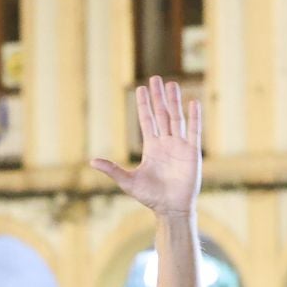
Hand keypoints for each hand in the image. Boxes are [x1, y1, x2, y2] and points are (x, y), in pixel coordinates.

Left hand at [91, 77, 202, 216]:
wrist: (171, 208)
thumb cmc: (150, 197)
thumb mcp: (128, 182)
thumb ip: (112, 170)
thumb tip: (91, 162)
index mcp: (151, 147)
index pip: (147, 120)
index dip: (144, 105)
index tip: (141, 88)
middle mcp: (165, 143)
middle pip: (162, 114)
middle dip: (158, 97)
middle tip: (156, 78)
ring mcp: (179, 146)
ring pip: (176, 118)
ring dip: (174, 102)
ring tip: (172, 84)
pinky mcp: (192, 152)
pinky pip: (194, 131)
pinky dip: (194, 117)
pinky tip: (193, 102)